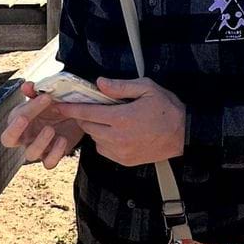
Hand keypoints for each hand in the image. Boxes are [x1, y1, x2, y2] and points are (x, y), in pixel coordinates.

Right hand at [0, 84, 85, 169]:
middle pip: (8, 140)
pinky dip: (55, 153)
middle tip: (24, 118)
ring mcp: (37, 149)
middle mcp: (24, 137)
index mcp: (19, 121)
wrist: (74, 118)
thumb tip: (27, 86)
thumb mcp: (45, 97)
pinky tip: (63, 140)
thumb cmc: (53, 107)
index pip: (13, 118)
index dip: (26, 109)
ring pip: (30, 154)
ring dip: (39, 142)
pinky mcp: (51, 156)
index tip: (45, 97)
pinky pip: (48, 163)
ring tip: (51, 129)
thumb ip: (35, 91)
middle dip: (13, 130)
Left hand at [60, 76, 186, 166]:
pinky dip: (103, 141)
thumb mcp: (147, 88)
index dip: (70, 108)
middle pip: (87, 127)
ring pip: (95, 139)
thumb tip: (99, 83)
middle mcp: (117, 137)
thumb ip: (120, 86)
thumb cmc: (167, 109)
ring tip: (106, 119)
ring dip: (95, 129)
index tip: (59, 105)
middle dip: (83, 117)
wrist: (184, 136)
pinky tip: (114, 132)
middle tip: (87, 107)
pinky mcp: (124, 161)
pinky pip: (104, 150)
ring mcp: (120, 151)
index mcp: (121, 118)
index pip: (86, 113)